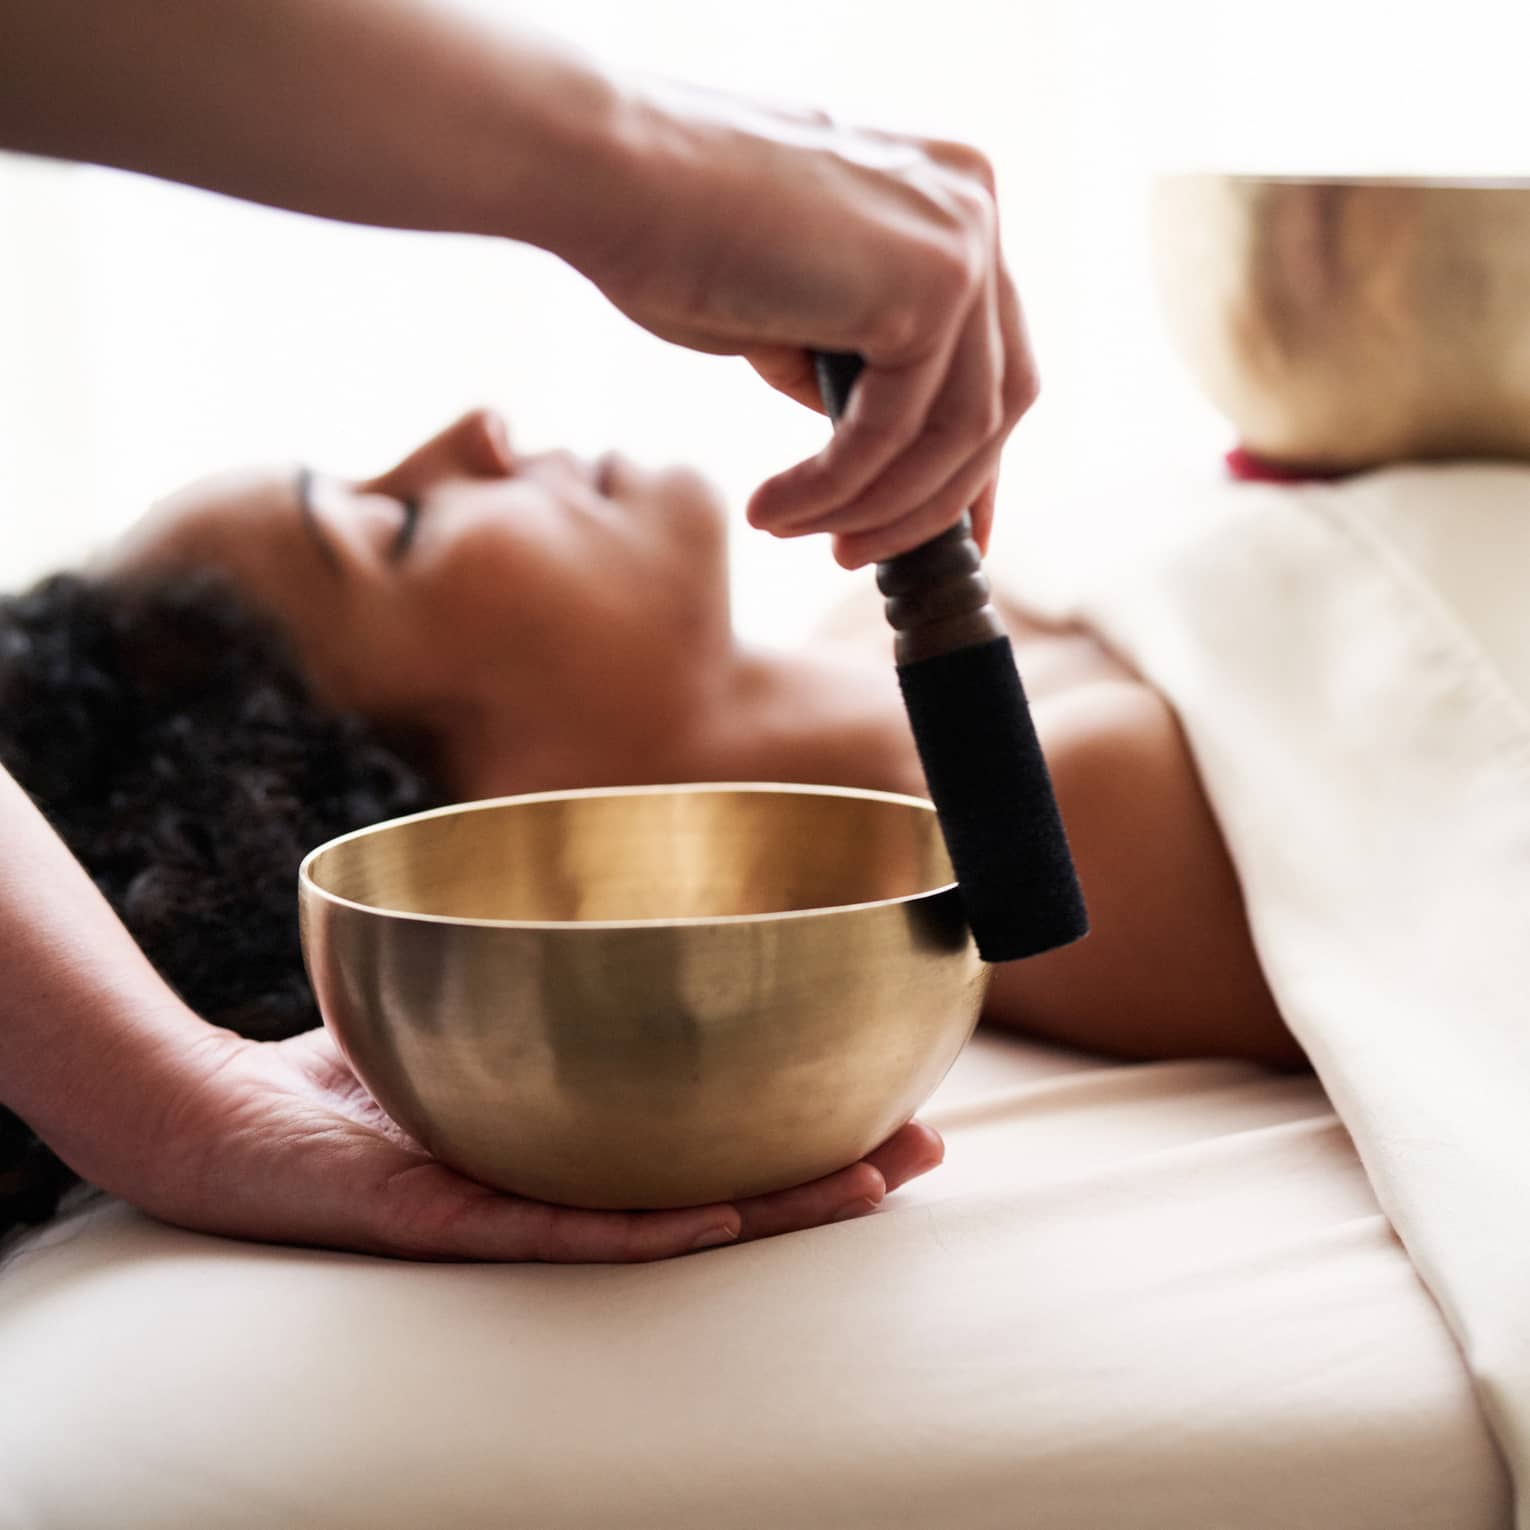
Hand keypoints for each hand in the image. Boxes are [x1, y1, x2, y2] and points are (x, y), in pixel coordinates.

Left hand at [108, 1026, 942, 1261]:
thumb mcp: (461, 990)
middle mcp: (564, 1183)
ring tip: (866, 1182)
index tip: (889, 1094)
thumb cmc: (340, 1060)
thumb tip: (616, 873)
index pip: (711, 1133)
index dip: (805, 1119)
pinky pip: (563, 1233)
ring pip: (669, 1222)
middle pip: (719, 1185)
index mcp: (580, 1134)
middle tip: (921, 1148)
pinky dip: (648, 1229)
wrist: (208, 1113)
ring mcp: (516, 1211)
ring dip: (774, 1207)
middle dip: (825, 1168)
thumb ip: (536, 954)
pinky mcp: (452, 1221)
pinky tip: (726, 1219)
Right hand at [574, 80, 1037, 567]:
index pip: (990, 361)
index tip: (943, 538)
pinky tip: (773, 510)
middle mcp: (973, 206)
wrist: (600, 171)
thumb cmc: (667, 231)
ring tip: (802, 537)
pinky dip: (835, 489)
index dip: (969, 465)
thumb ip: (850, 361)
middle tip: (855, 555)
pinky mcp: (930, 283)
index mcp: (948, 201)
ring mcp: (962, 240)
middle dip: (933, 500)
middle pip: (997, 402)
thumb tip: (876, 445)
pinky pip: (894, 432)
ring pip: (960, 431)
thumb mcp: (789, 308)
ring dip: (879, 507)